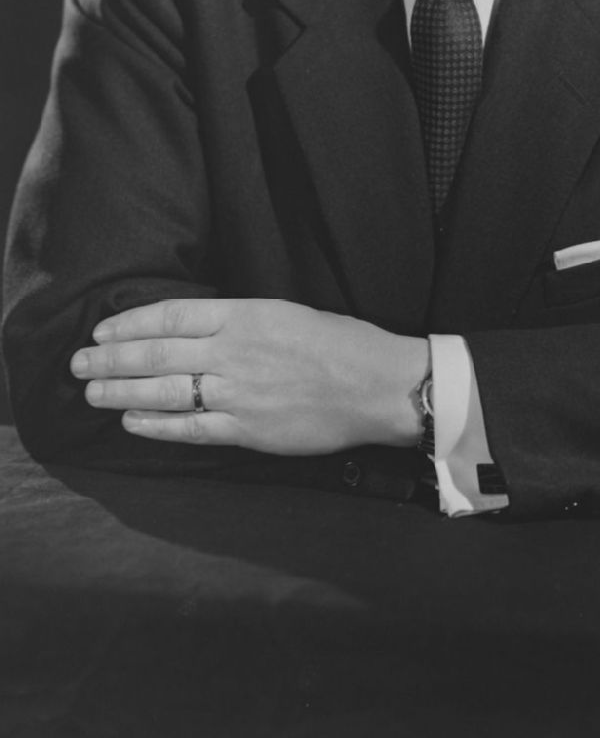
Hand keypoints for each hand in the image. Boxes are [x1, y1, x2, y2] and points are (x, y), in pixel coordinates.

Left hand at [69, 299, 429, 454]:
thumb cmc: (340, 343)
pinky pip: (190, 428)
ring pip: (164, 392)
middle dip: (112, 359)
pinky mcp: (247, 429)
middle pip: (157, 355)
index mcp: (246, 315)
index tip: (102, 329)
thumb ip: (240, 320)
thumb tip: (194, 329)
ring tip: (93, 392)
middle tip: (80, 363)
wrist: (376, 384)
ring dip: (121, 392)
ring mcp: (238, 393)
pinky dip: (155, 425)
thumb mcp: (287, 312)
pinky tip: (132, 422)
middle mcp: (234, 351)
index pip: (171, 316)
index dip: (130, 324)